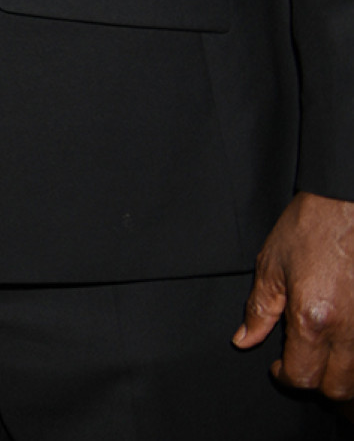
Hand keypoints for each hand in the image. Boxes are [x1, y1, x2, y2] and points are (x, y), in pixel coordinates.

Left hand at [235, 191, 353, 395]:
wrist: (348, 202)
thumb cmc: (311, 227)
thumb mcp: (271, 266)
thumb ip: (259, 309)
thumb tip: (244, 339)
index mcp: (313, 318)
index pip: (302, 375)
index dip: (286, 376)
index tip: (278, 366)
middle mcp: (350, 329)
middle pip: (339, 387)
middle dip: (317, 383)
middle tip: (303, 364)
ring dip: (344, 375)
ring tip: (326, 358)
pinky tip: (347, 343)